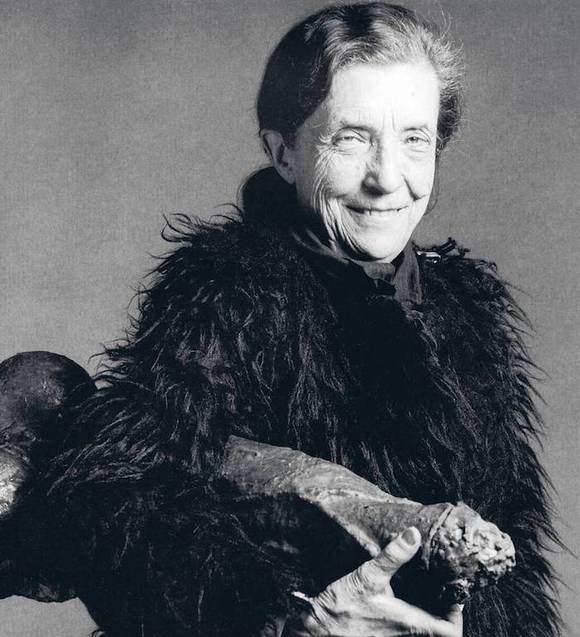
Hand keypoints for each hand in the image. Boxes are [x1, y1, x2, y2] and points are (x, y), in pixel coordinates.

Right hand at [283, 527, 462, 636]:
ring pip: (423, 636)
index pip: (451, 632)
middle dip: (444, 616)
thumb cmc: (341, 608)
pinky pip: (406, 635)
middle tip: (442, 594)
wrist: (316, 630)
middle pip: (440, 636)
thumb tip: (413, 534)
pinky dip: (411, 623)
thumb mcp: (368, 576)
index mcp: (410, 625)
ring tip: (426, 597)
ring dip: (428, 619)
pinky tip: (402, 605)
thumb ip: (393, 555)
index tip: (453, 595)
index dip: (457, 615)